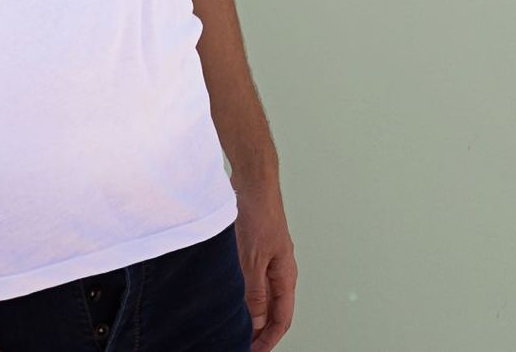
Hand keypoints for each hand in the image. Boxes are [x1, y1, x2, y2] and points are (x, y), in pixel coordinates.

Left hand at [233, 179, 296, 350]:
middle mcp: (280, 268)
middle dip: (260, 329)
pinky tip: (230, 293)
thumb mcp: (253, 260)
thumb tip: (255, 323)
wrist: (253, 180)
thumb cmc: (258, 215)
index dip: (269, 339)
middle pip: (273, 309)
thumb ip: (254, 293)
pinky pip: (253, 277)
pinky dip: (243, 291)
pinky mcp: (256, 246)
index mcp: (286, 275)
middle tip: (242, 343)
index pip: (282, 318)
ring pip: (262, 293)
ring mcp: (269, 257)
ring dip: (250, 311)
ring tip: (233, 324)